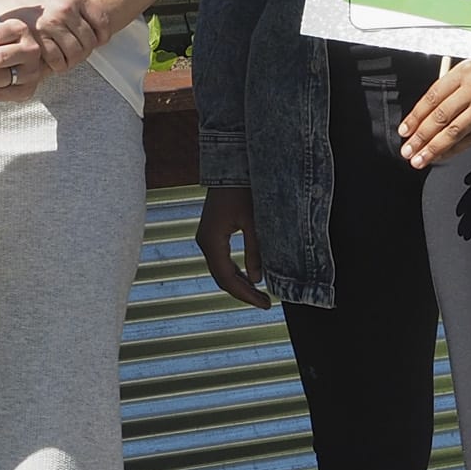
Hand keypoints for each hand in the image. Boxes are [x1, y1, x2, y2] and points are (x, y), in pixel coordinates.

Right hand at [0, 0, 108, 100]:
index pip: (101, 21)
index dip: (101, 36)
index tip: (96, 42)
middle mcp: (65, 9)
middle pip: (88, 41)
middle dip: (84, 51)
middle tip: (75, 55)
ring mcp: (49, 24)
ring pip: (73, 53)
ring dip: (70, 61)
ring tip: (62, 62)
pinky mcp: (34, 37)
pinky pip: (54, 58)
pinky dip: (54, 65)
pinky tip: (48, 63)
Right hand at [194, 184, 271, 308]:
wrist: (229, 165)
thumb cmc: (242, 189)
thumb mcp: (254, 221)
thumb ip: (256, 250)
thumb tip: (258, 279)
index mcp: (211, 240)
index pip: (226, 278)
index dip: (246, 294)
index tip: (265, 304)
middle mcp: (205, 241)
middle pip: (221, 277)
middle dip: (243, 292)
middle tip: (265, 303)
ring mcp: (206, 237)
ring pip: (220, 270)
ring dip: (239, 283)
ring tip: (259, 294)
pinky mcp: (212, 232)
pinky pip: (221, 259)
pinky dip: (235, 271)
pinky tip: (249, 277)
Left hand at [397, 61, 470, 169]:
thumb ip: (451, 86)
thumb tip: (424, 113)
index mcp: (463, 71)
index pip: (432, 97)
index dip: (415, 117)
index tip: (404, 132)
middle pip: (440, 116)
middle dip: (421, 137)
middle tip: (407, 152)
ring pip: (454, 130)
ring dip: (434, 148)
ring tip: (420, 159)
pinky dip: (455, 149)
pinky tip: (442, 156)